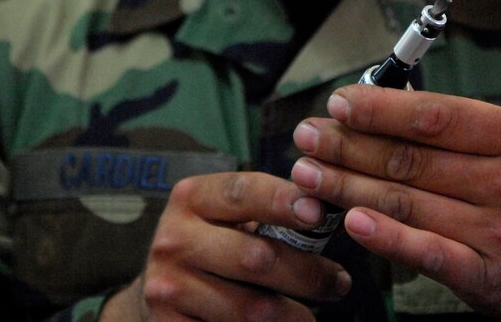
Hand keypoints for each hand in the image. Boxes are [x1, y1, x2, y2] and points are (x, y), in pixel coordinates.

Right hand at [101, 172, 351, 320]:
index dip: (282, 201)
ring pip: (250, 308)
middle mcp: (174, 238)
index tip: (319, 214)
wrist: (161, 287)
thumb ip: (269, 210)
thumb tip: (332, 209)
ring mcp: (168, 286)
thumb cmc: (214, 244)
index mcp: (192, 198)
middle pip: (255, 257)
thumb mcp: (228, 217)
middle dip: (307, 273)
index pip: (242, 192)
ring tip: (313, 316)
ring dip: (294, 316)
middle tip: (339, 283)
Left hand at [289, 85, 500, 321]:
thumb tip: (378, 105)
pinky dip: (385, 236)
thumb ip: (453, 127)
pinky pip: (426, 252)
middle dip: (347, 145)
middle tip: (308, 136)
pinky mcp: (485, 274)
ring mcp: (498, 230)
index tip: (338, 103)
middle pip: (409, 159)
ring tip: (307, 173)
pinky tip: (350, 222)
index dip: (378, 109)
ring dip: (346, 186)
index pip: (433, 116)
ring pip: (405, 201)